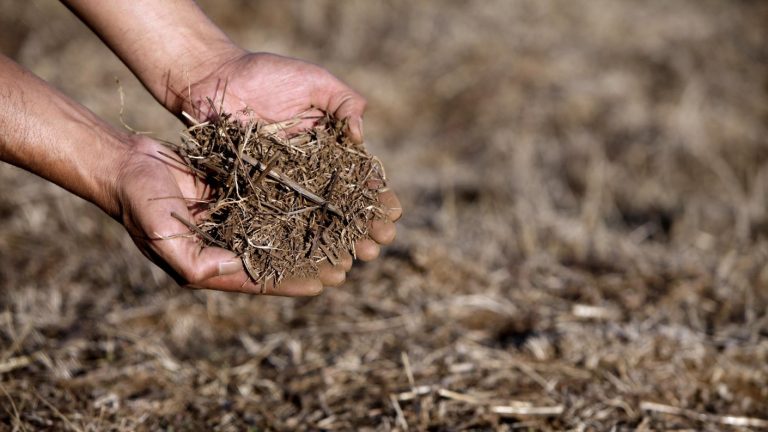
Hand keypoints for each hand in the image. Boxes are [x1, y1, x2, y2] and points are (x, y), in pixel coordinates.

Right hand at [117, 136, 361, 294]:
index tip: (327, 282)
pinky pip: (268, 200)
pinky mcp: (233, 192)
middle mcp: (225, 244)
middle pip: (275, 257)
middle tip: (347, 261)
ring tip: (342, 233)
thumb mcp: (164, 240)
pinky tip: (319, 199)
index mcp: (210, 264)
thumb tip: (240, 267)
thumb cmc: (140, 205)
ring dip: (306, 232)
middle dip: (309, 260)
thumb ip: (198, 262)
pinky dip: (292, 203)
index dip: (294, 282)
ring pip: (276, 229)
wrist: (125, 164)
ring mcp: (230, 218)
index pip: (261, 278)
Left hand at [171, 50, 401, 287]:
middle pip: (341, 204)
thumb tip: (361, 135)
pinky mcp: (254, 193)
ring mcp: (282, 185)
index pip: (359, 177)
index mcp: (329, 147)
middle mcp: (310, 171)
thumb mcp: (315, 81)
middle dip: (362, 226)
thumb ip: (343, 102)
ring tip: (355, 258)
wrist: (213, 80)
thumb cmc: (267, 75)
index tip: (394, 213)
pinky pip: (276, 218)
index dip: (377, 196)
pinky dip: (294, 237)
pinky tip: (311, 256)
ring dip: (336, 239)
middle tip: (378, 245)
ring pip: (313, 218)